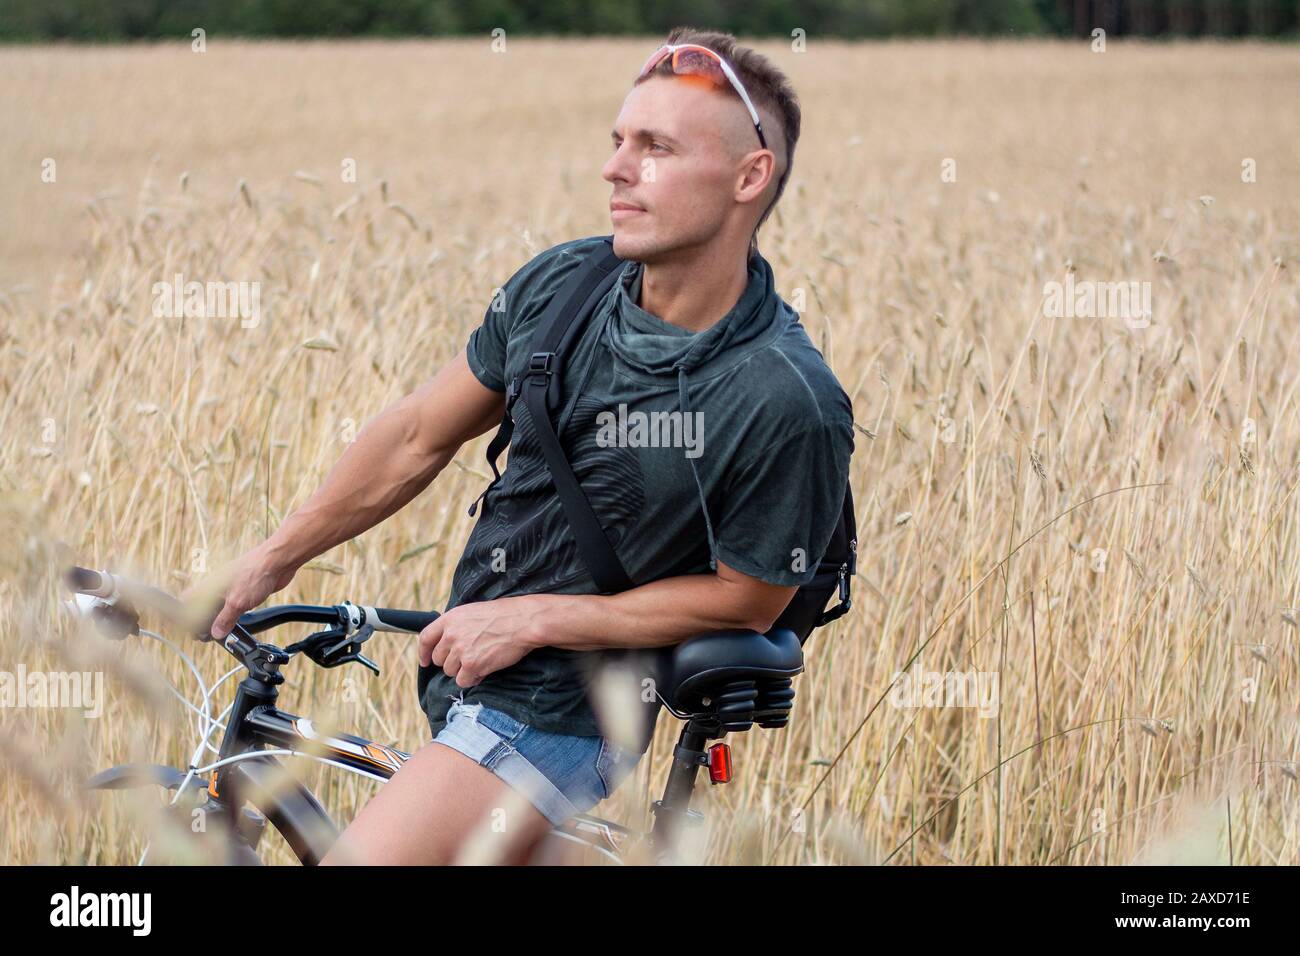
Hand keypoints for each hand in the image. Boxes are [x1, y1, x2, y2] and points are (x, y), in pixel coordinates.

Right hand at [191, 542, 298, 639]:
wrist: (278, 561)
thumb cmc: (255, 573)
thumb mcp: (237, 602)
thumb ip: (225, 619)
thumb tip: (215, 632)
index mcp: (210, 586)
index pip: (187, 600)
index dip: (184, 615)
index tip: (188, 629)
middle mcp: (218, 586)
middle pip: (202, 605)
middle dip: (202, 620)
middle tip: (204, 635)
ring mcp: (231, 587)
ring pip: (219, 605)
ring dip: (218, 618)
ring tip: (219, 633)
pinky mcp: (245, 589)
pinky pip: (233, 604)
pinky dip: (232, 614)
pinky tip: (236, 622)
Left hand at [417, 595, 543, 687]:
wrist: (523, 621)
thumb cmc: (504, 615)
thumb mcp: (473, 612)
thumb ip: (457, 625)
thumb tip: (448, 642)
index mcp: (450, 619)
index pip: (425, 638)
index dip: (423, 652)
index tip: (425, 661)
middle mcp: (451, 634)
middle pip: (439, 659)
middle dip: (451, 662)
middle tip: (468, 659)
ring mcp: (461, 650)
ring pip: (450, 671)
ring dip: (463, 670)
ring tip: (480, 661)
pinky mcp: (472, 665)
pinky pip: (463, 681)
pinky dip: (473, 679)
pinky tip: (484, 670)